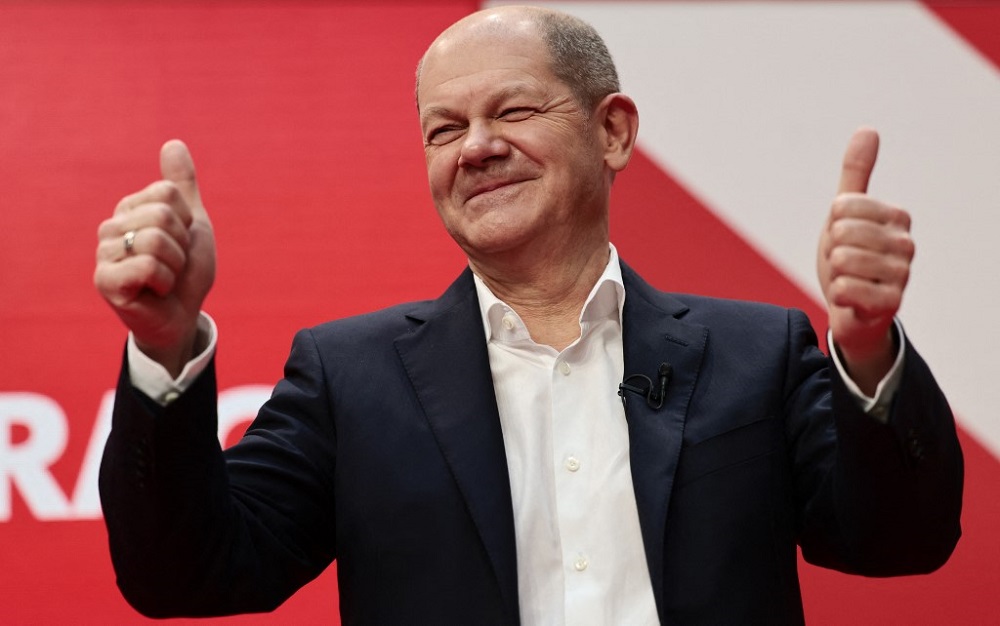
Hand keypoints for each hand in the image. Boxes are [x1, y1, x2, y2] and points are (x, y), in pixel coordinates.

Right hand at [94, 140, 215, 375]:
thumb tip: (174, 143)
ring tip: (165, 278)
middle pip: (161, 214)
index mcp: (129, 208)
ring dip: (175, 265)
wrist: (183, 315)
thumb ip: (181, 186)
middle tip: (173, 265)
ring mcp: (103, 253)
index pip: (167, 193)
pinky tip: (155, 291)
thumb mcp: (192, 223)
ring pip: (155, 239)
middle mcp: (110, 227)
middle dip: (182, 245)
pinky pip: (147, 265)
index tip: (180, 242)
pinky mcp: (105, 281)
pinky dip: (165, 281)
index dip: (187, 221)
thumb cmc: (185, 272)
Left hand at [817, 128, 913, 392]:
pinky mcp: (892, 302)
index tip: (842, 238)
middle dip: (832, 251)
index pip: (843, 206)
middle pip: (841, 233)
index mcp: (896, 216)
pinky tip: (851, 298)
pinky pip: (845, 289)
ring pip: (842, 260)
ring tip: (848, 280)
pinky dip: (838, 295)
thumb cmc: (848, 258)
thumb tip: (868, 130)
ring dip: (834, 274)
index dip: (832, 225)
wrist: (851, 309)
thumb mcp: (844, 213)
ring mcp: (902, 274)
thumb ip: (855, 174)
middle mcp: (906, 243)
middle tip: (843, 263)